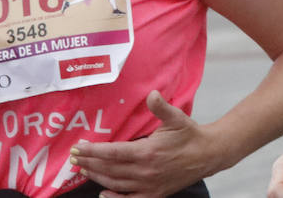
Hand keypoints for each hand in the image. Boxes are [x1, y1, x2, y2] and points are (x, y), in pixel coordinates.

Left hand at [69, 91, 214, 197]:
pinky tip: (103, 193)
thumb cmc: (190, 135)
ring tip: (83, 170)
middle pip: (109, 169)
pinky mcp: (154, 195)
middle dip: (89, 163)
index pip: (112, 153)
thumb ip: (161, 107)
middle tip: (74, 158)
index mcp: (148, 152)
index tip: (78, 148)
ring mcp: (148, 186)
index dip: (92, 151)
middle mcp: (145, 171)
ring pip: (114, 184)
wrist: (208, 155)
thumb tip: (151, 94)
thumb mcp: (177, 118)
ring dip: (96, 177)